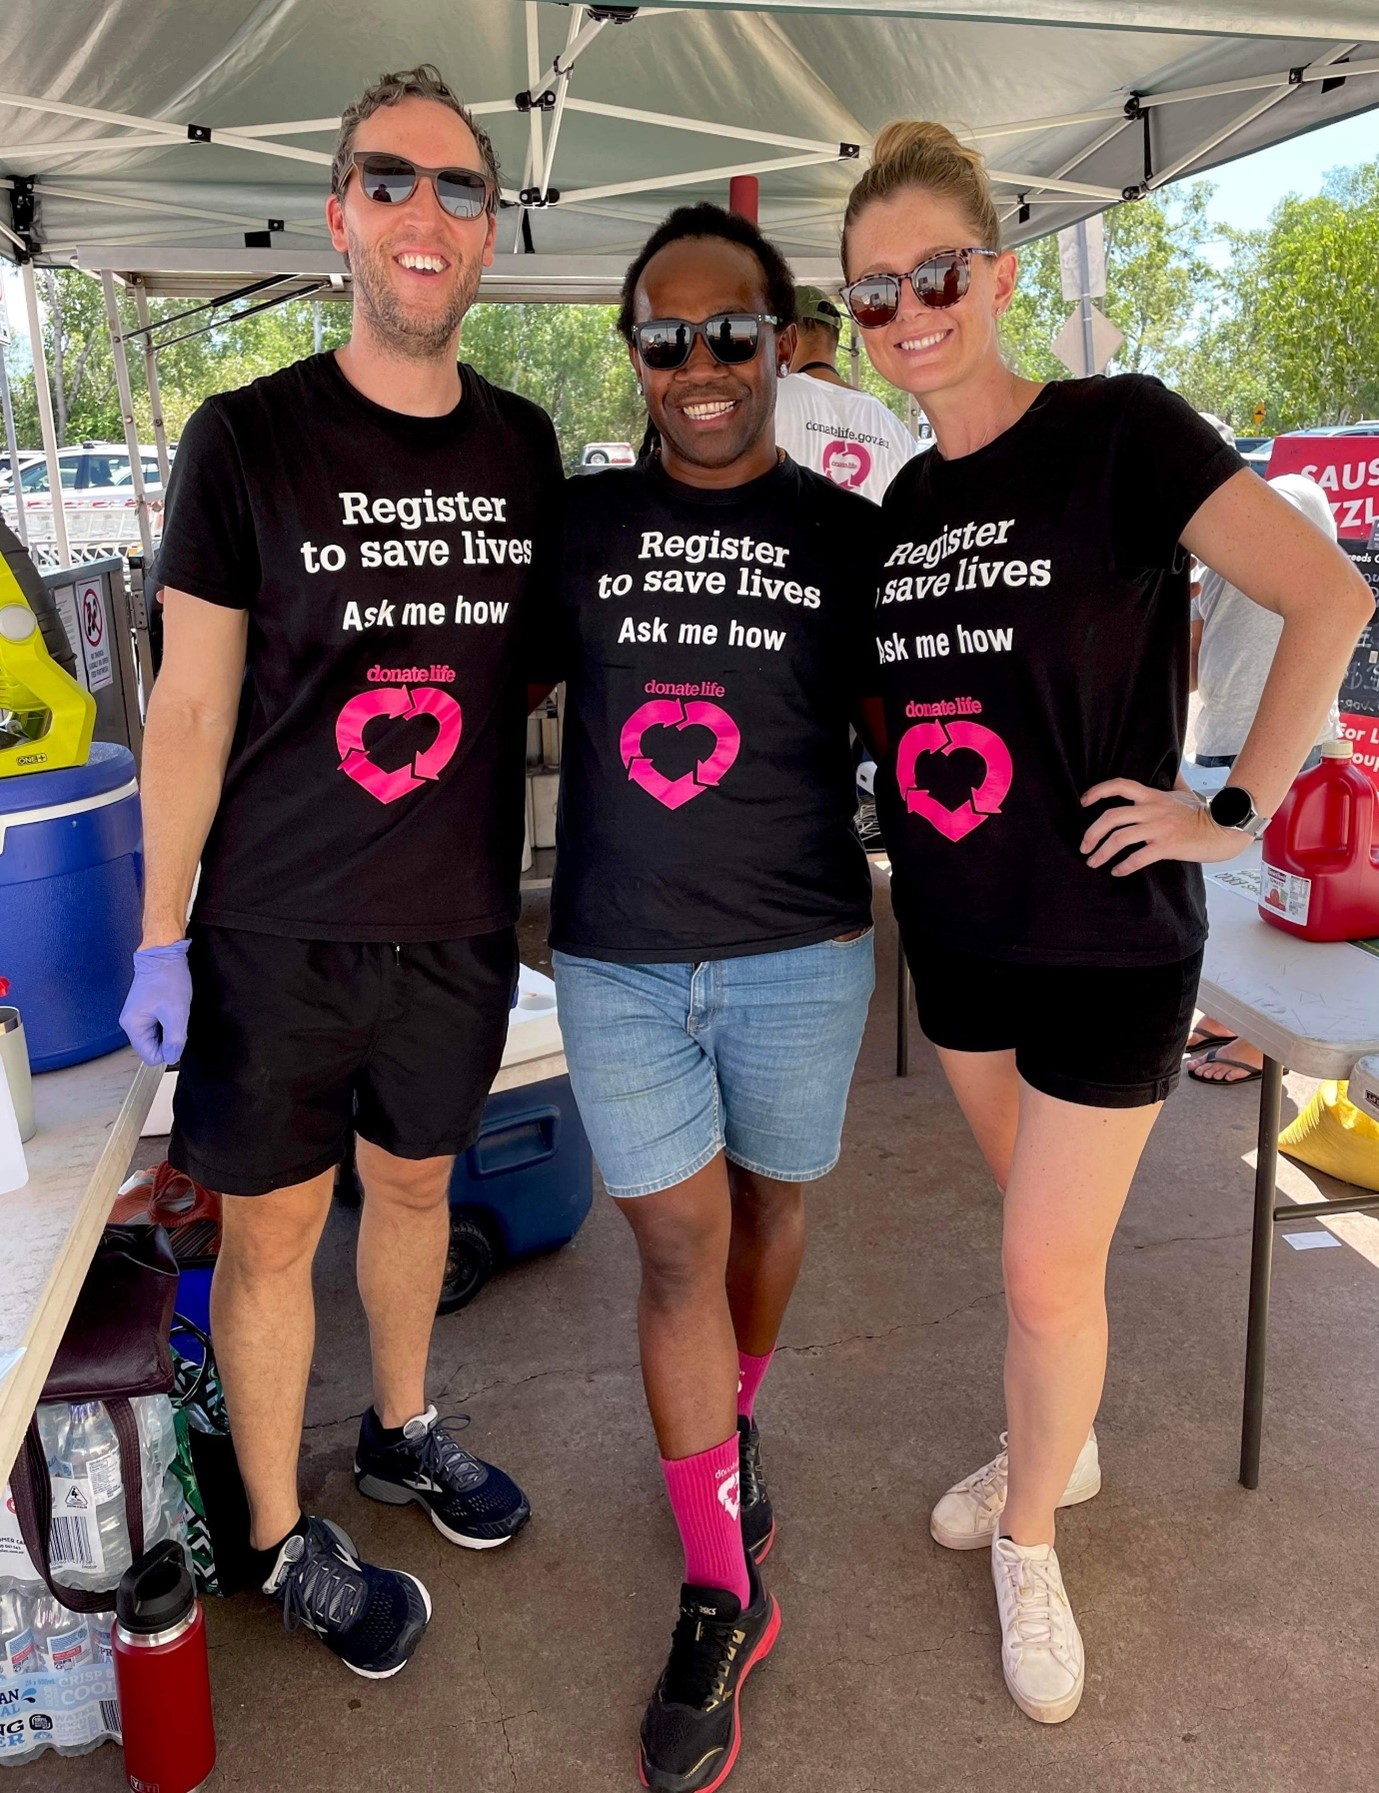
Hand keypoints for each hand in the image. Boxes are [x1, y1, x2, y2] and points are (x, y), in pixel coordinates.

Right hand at [119, 940, 192, 1065]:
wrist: (163, 954)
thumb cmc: (168, 980)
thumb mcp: (176, 1013)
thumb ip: (174, 1039)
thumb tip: (172, 1058)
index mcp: (133, 1026)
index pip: (150, 1056)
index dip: (168, 1051)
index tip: (178, 1034)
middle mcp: (130, 1024)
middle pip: (151, 1047)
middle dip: (168, 1039)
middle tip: (177, 1019)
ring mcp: (136, 1016)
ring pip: (156, 1037)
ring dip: (169, 1029)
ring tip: (174, 1011)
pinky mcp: (144, 1009)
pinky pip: (156, 1026)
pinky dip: (167, 1021)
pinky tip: (172, 1008)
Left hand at [1079, 778, 1245, 875]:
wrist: (1224, 828)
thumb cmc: (1204, 813)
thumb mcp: (1185, 792)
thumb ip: (1174, 782)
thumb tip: (1173, 771)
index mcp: (1153, 796)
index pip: (1120, 785)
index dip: (1098, 791)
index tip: (1083, 801)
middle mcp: (1152, 810)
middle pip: (1112, 817)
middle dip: (1092, 833)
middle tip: (1084, 846)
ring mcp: (1159, 828)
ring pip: (1120, 838)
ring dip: (1102, 852)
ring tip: (1094, 862)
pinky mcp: (1167, 846)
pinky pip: (1138, 857)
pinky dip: (1124, 866)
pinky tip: (1117, 871)